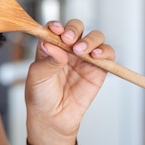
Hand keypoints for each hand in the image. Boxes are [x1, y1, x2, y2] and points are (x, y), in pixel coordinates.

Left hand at [24, 19, 114, 144]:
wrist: (52, 118)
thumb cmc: (40, 95)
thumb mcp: (37, 76)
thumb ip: (47, 60)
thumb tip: (52, 45)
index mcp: (50, 45)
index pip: (55, 28)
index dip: (56, 25)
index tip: (55, 29)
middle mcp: (67, 48)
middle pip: (76, 27)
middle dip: (73, 29)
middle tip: (68, 39)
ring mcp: (83, 58)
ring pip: (94, 37)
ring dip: (89, 39)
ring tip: (81, 50)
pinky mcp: (98, 69)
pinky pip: (107, 55)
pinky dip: (105, 51)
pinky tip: (96, 55)